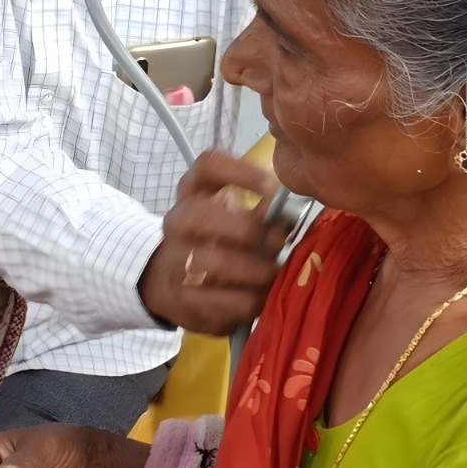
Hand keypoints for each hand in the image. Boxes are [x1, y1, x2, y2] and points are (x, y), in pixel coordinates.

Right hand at [138, 149, 288, 335]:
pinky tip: (265, 296)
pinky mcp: (183, 301)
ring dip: (256, 269)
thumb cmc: (219, 239)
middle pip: (198, 214)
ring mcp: (174, 261)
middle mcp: (176, 222)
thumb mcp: (235, 216)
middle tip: (279, 241)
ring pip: (212, 261)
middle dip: (248, 229)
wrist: (172, 281)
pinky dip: (252, 299)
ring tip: (277, 272)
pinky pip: (222, 301)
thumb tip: (294, 213)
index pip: (207, 166)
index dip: (242, 172)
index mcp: (193, 192)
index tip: (274, 188)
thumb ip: (263, 210)